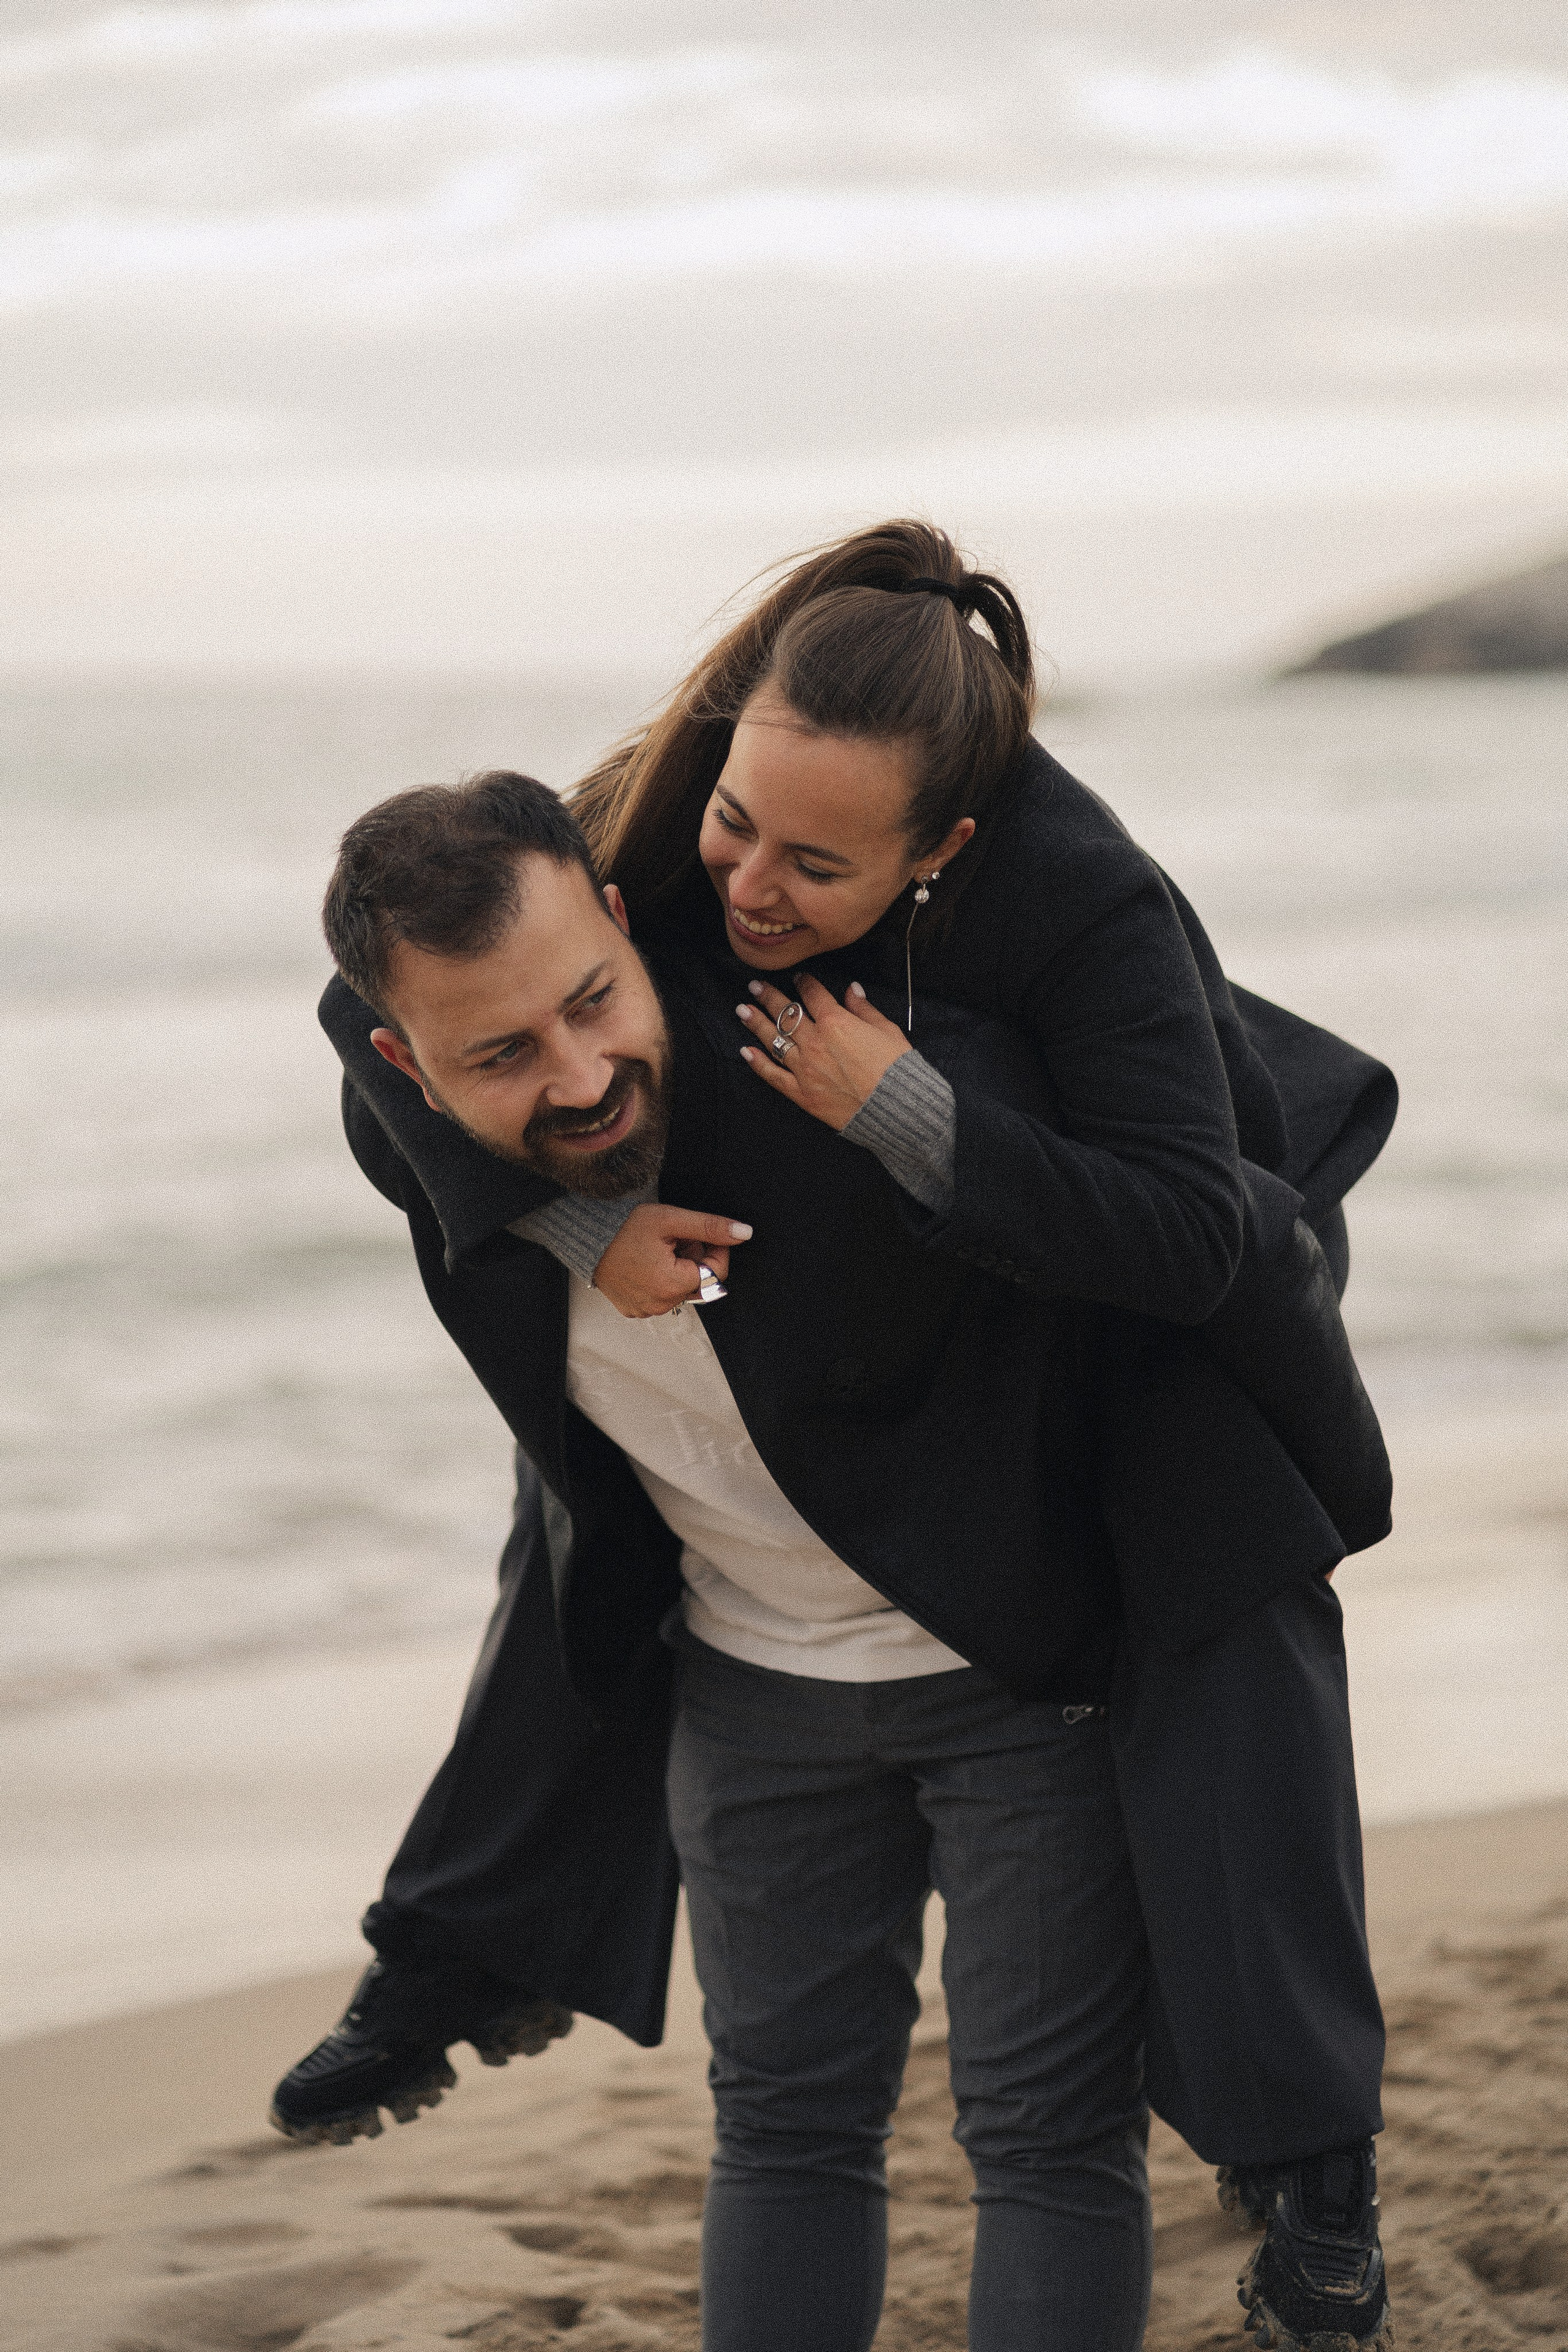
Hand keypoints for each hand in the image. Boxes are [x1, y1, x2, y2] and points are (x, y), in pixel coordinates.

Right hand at [592, 1203, 752, 1317]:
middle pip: (698, 1282)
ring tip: (658, 1249)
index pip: (716, 1272)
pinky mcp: (633, 1311)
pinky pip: (660, 1298)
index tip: (702, 1233)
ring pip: (680, 1290)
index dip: (716, 1249)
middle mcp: (660, 1305)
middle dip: (694, 1259)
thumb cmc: (624, 1226)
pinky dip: (660, 1281)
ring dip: (678, 1270)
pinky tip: (647, 1263)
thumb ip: (710, 1226)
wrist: (586, 1237)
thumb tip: (745, 1233)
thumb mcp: (671, 1219)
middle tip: (675, 1239)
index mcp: (672, 1285)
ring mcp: (645, 1311)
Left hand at [736, 975, 910, 1130]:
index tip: (798, 978)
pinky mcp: (802, 1093)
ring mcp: (805, 1068)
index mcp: (836, 1021)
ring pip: (774, 1040)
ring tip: (742, 1010)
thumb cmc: (896, 1068)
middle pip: (786, 1013)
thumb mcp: (886, 1029)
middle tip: (755, 986)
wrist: (897, 1107)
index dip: (804, 982)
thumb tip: (851, 989)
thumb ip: (864, 1008)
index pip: (813, 995)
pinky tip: (746, 1051)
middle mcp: (815, 1041)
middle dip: (769, 996)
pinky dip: (758, 1063)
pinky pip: (774, 1075)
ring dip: (756, 1023)